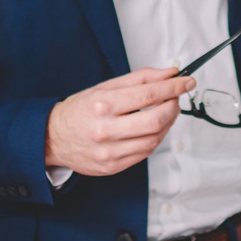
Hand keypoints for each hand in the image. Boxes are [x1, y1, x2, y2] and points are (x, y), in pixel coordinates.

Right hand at [46, 67, 195, 176]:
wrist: (53, 138)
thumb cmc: (81, 110)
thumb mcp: (106, 87)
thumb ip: (140, 79)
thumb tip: (171, 73)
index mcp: (102, 104)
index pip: (149, 94)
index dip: (173, 87)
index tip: (187, 81)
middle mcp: (105, 130)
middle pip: (156, 120)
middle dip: (174, 107)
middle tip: (176, 98)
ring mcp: (109, 152)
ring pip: (154, 139)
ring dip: (167, 124)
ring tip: (164, 112)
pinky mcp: (113, 167)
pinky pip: (145, 153)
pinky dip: (155, 138)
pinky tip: (152, 129)